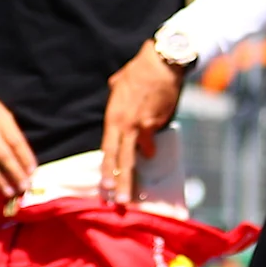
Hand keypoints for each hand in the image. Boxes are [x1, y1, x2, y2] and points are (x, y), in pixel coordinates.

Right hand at [0, 85, 34, 195]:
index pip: (16, 141)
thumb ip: (11, 132)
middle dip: (15, 172)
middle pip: (3, 153)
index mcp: (0, 117)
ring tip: (9, 191)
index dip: (25, 157)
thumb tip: (25, 158)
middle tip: (24, 186)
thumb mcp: (0, 112)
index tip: (33, 172)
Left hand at [103, 41, 187, 201]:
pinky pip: (153, 139)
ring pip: (137, 154)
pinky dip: (151, 146)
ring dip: (135, 172)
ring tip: (133, 191)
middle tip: (119, 201)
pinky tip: (151, 153)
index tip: (104, 186)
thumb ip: (116, 96)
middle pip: (120, 158)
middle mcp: (125, 125)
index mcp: (113, 117)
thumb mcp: (118, 83)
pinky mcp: (158, 122)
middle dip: (120, 182)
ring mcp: (142, 126)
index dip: (106, 169)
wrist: (161, 65)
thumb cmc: (139, 70)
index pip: (107, 148)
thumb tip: (116, 96)